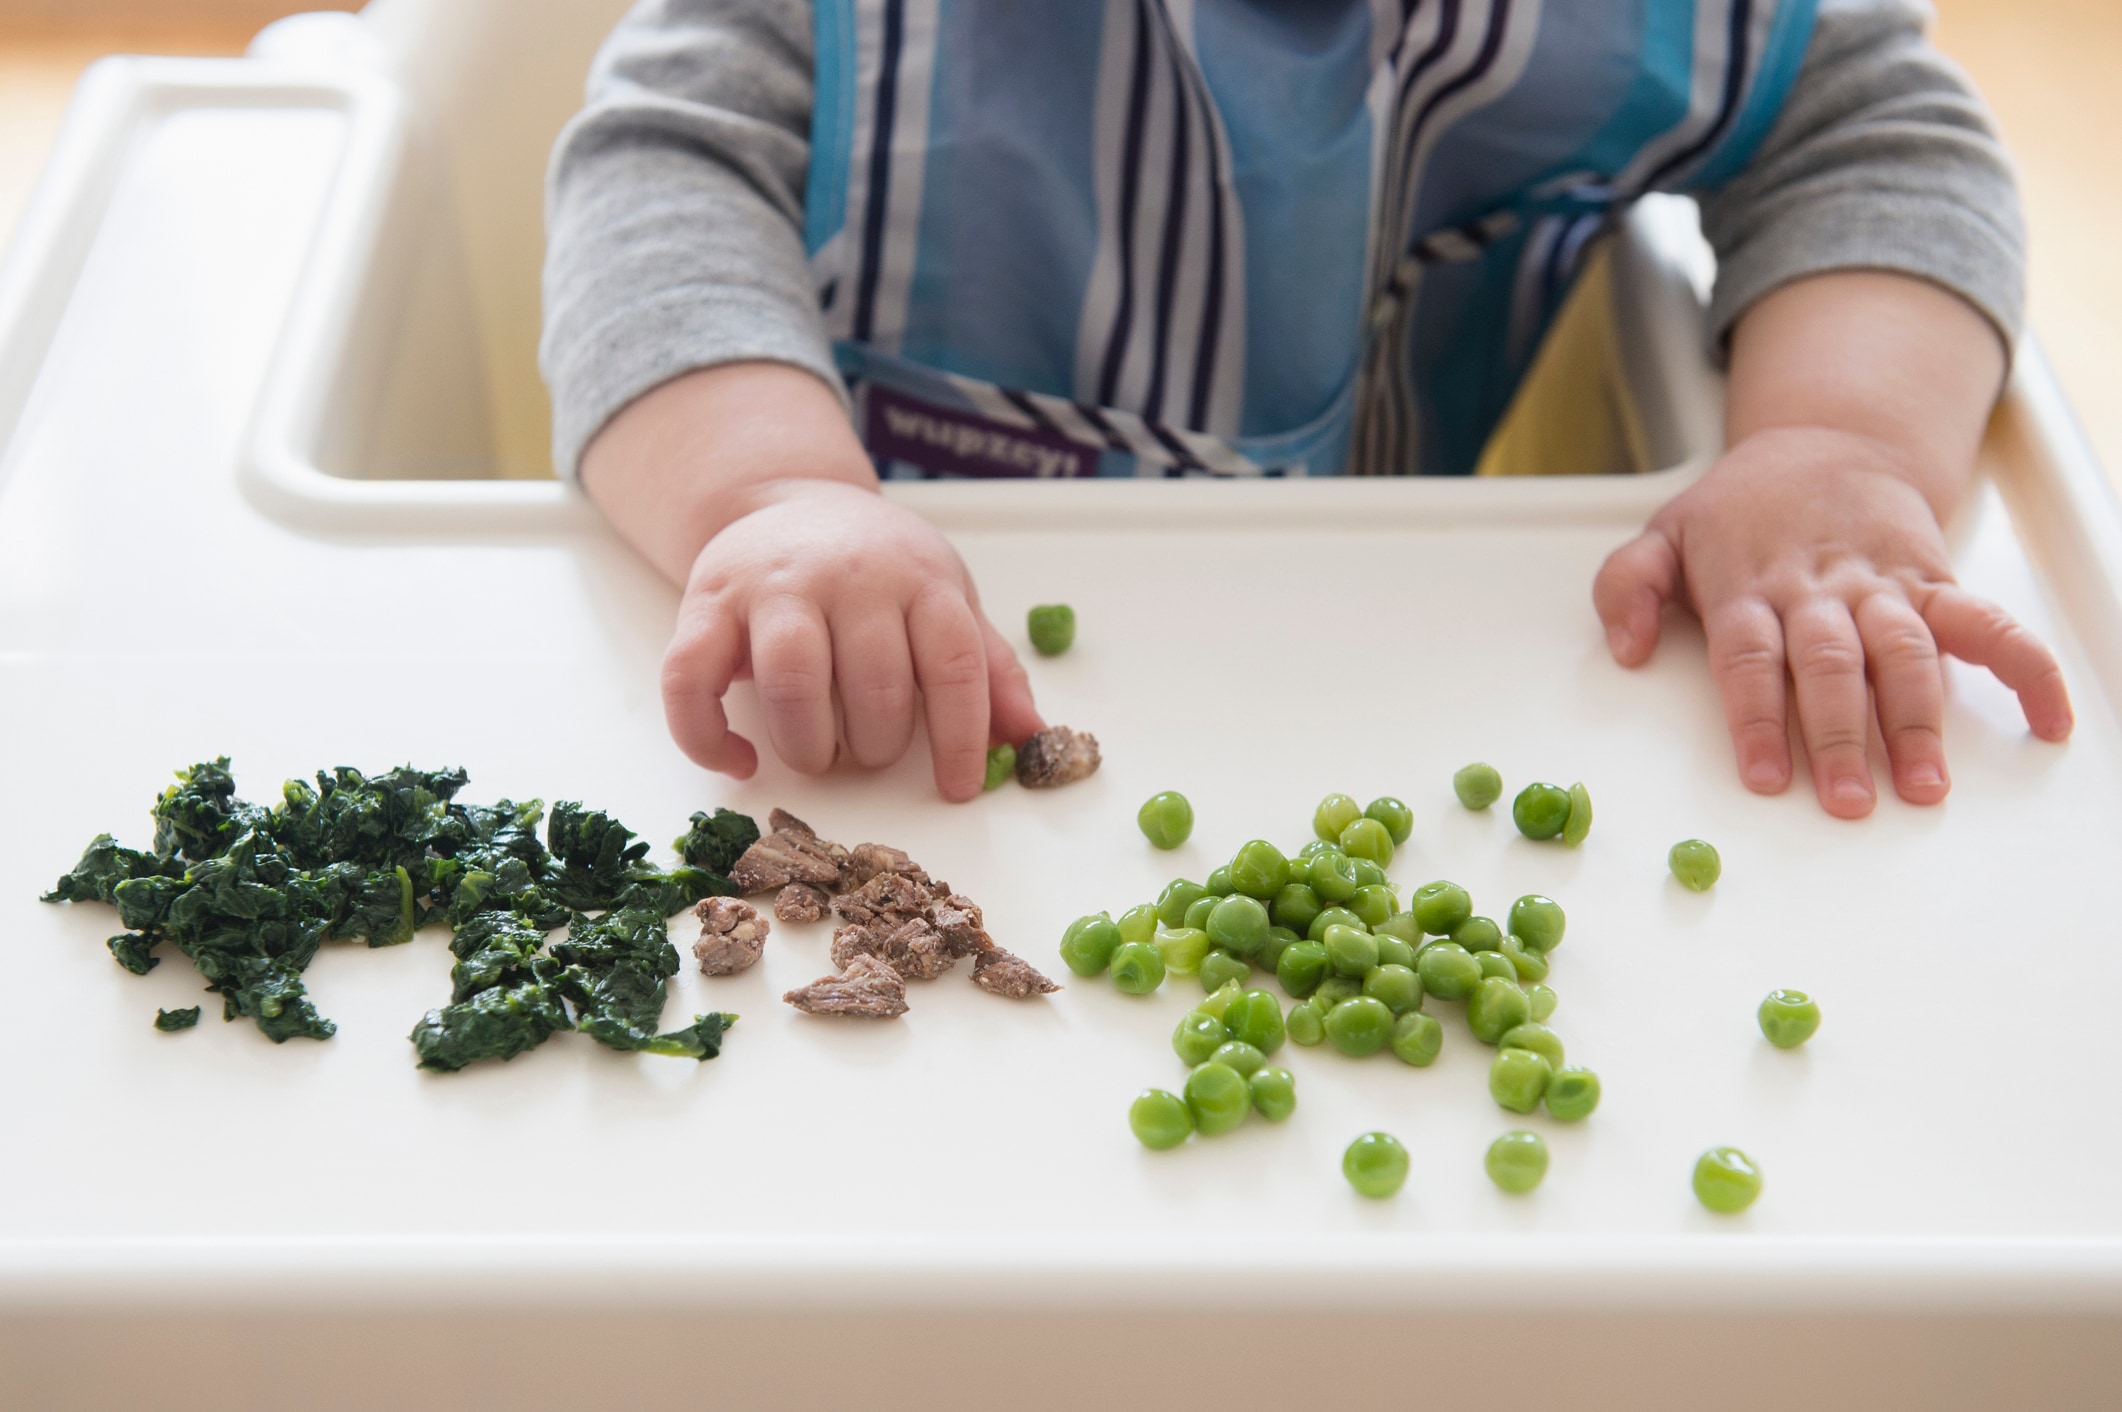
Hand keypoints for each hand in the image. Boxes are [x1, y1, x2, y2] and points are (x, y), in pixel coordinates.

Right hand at [579, 361, 1041, 800]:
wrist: (787, 499)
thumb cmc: (879, 568)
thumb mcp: (946, 598)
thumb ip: (987, 666)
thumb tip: (1033, 735)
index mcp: (919, 577)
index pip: (952, 662)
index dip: (960, 735)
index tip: (958, 788)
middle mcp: (847, 576)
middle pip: (873, 679)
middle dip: (878, 743)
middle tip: (871, 755)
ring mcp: (772, 587)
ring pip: (792, 679)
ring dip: (809, 744)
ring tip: (819, 756)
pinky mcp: (706, 603)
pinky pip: (690, 679)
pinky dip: (708, 737)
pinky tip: (741, 760)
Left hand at [1594, 426, 2072, 815]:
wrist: (1830, 439)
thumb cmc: (1743, 507)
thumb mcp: (1665, 531)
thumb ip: (1628, 586)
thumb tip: (1625, 648)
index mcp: (1749, 585)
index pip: (1750, 658)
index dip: (1758, 718)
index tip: (1764, 776)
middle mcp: (1818, 589)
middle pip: (1831, 663)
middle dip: (1841, 734)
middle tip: (1848, 800)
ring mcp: (1881, 586)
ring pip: (1905, 652)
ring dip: (1918, 721)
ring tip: (1924, 786)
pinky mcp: (1934, 583)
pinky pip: (1986, 624)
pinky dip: (2026, 667)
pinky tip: (2046, 720)